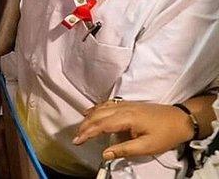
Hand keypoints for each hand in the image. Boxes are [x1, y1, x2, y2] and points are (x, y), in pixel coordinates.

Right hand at [73, 101, 194, 159]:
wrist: (181, 119)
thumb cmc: (165, 135)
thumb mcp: (147, 147)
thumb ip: (124, 149)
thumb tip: (104, 154)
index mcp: (126, 118)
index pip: (101, 125)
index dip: (87, 133)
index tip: (77, 141)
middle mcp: (123, 108)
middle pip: (98, 115)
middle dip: (85, 126)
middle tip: (76, 137)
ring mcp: (125, 104)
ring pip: (101, 108)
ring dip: (88, 117)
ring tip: (80, 127)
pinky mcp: (128, 104)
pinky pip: (107, 104)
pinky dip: (96, 108)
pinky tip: (91, 112)